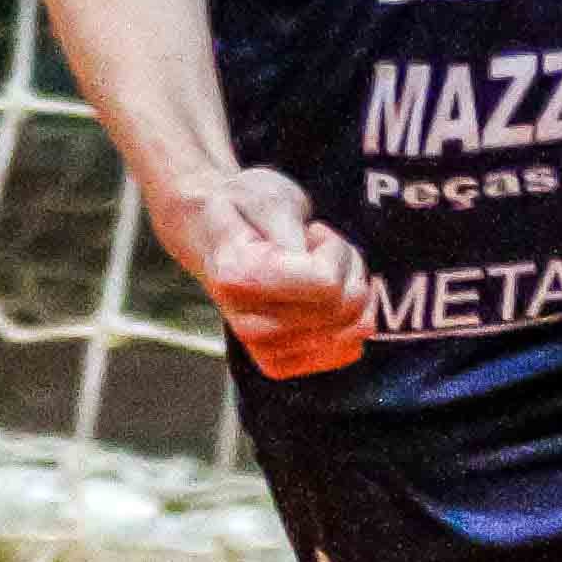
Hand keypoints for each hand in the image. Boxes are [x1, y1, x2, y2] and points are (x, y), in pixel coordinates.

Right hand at [166, 166, 373, 377]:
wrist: (209, 230)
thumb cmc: (242, 207)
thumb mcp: (272, 198)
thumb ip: (300, 237)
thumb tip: (325, 281)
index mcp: (239, 277)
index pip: (327, 284)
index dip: (335, 251)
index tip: (315, 232)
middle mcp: (246, 323)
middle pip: (343, 308)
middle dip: (348, 268)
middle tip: (320, 247)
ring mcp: (261, 348)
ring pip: (352, 330)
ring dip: (350, 292)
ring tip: (319, 269)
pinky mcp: (277, 362)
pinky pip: (345, 351)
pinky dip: (347, 320)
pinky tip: (320, 297)